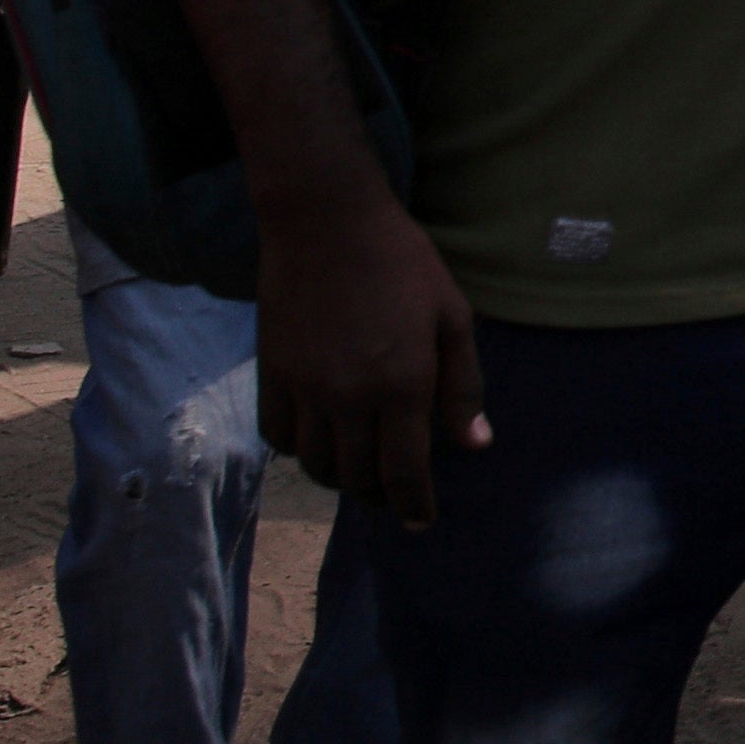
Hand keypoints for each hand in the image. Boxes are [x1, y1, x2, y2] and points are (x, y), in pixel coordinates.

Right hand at [253, 160, 485, 526]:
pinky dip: (298, 451)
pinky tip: (319, 442)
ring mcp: (304, 387)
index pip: (404, 472)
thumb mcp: (452, 317)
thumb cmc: (403, 263)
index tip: (422, 521)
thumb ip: (463, 387)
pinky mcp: (271, 372)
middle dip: (379, 496)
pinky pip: (278, 435)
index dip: (414, 505)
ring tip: (359, 473)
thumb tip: (473, 446)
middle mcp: (349, 396)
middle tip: (395, 496)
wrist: (326, 222)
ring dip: (339, 478)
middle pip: (357, 477)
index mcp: (402, 385)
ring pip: (315, 464)